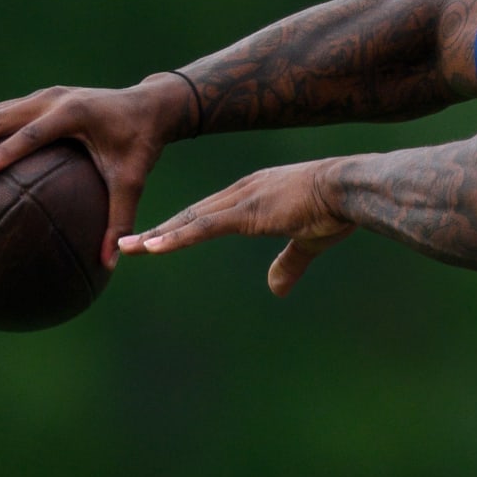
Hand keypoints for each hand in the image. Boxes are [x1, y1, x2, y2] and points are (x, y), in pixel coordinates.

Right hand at [0, 74, 193, 266]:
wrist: (146, 106)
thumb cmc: (141, 145)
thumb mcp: (134, 181)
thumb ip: (120, 218)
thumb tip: (110, 263)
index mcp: (74, 112)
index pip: (33, 133)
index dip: (6, 151)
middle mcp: (51, 99)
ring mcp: (40, 97)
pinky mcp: (34, 102)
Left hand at [118, 159, 352, 295]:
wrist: (349, 187)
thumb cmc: (336, 208)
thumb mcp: (308, 240)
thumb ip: (289, 263)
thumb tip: (276, 290)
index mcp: (253, 196)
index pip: (209, 214)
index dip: (182, 228)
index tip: (158, 238)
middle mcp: (241, 192)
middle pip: (191, 215)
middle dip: (159, 230)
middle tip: (127, 243)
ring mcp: (242, 200)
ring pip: (190, 220)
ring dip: (157, 235)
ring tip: (127, 248)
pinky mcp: (247, 212)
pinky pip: (204, 227)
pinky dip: (177, 237)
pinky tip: (152, 247)